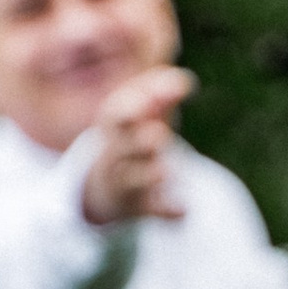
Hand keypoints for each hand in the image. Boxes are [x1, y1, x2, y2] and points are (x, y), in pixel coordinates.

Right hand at [81, 65, 195, 225]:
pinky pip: (153, 211)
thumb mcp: (141, 112)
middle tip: (159, 135)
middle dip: (139, 141)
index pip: (117, 114)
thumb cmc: (131, 136)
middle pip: (123, 147)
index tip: (158, 97)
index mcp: (114, 125)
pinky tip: (183, 211)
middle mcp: (116, 154)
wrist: (104, 186)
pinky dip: (168, 212)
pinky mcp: (139, 207)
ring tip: (166, 171)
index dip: (136, 106)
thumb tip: (183, 76)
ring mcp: (125, 183)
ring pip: (134, 181)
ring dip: (149, 175)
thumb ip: (160, 93)